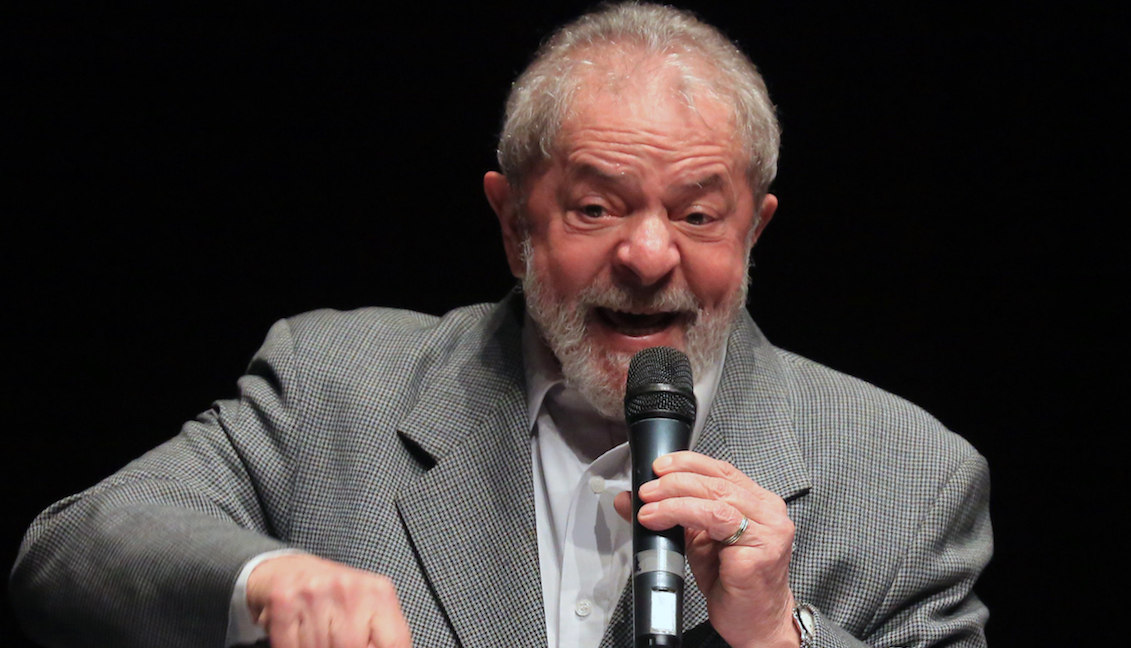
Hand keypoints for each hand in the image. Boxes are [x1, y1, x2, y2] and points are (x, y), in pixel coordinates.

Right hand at [246, 554, 412, 647]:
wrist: (290, 571)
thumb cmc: (336, 597)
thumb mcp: (369, 608)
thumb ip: (382, 635)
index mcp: (378, 591)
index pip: (393, 642)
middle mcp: (348, 587)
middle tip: (336, 643)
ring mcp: (315, 592)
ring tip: (320, 638)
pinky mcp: (284, 600)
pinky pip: (289, 645)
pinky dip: (293, 647)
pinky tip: (300, 637)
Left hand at [614, 451, 799, 647]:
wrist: (755, 623)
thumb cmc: (732, 583)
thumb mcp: (695, 541)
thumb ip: (669, 516)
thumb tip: (631, 499)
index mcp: (757, 503)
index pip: (721, 470)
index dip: (688, 463)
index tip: (658, 466)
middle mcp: (768, 511)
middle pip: (717, 480)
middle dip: (675, 480)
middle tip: (647, 490)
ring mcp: (768, 529)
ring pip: (716, 496)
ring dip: (675, 497)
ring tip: (649, 506)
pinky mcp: (762, 548)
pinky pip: (717, 519)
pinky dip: (684, 513)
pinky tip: (663, 518)